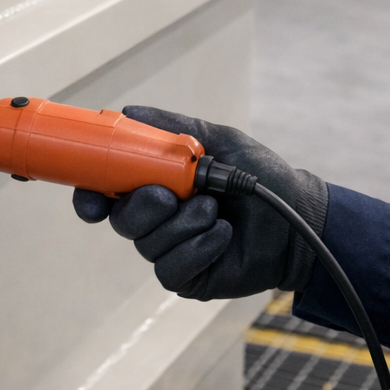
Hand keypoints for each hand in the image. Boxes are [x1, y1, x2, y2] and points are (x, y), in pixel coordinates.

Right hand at [72, 106, 326, 299]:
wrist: (299, 218)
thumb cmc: (260, 178)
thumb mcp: (218, 141)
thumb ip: (173, 129)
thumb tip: (129, 111)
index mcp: (155, 184)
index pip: (106, 192)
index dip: (89, 195)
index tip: (91, 198)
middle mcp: (157, 219)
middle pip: (121, 219)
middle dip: (142, 206)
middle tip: (170, 195)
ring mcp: (170, 250)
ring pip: (147, 243)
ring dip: (183, 223)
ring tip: (216, 210)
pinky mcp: (187, 277)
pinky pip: (171, 268)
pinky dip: (199, 247)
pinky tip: (223, 234)